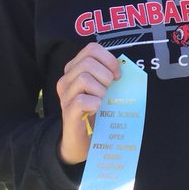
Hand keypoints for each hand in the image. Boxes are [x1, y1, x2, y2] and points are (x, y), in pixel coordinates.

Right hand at [56, 42, 120, 164]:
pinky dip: (94, 103)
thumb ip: (107, 74)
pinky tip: (96, 110)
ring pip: (84, 79)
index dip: (108, 59)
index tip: (117, 75)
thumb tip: (123, 65)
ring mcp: (65, 96)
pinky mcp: (68, 111)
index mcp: (74, 70)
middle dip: (105, 76)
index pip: (91, 49)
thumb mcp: (101, 88)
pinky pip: (82, 100)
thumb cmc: (94, 111)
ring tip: (101, 101)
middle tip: (108, 91)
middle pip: (88, 62)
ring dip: (100, 90)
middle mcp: (66, 80)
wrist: (81, 140)